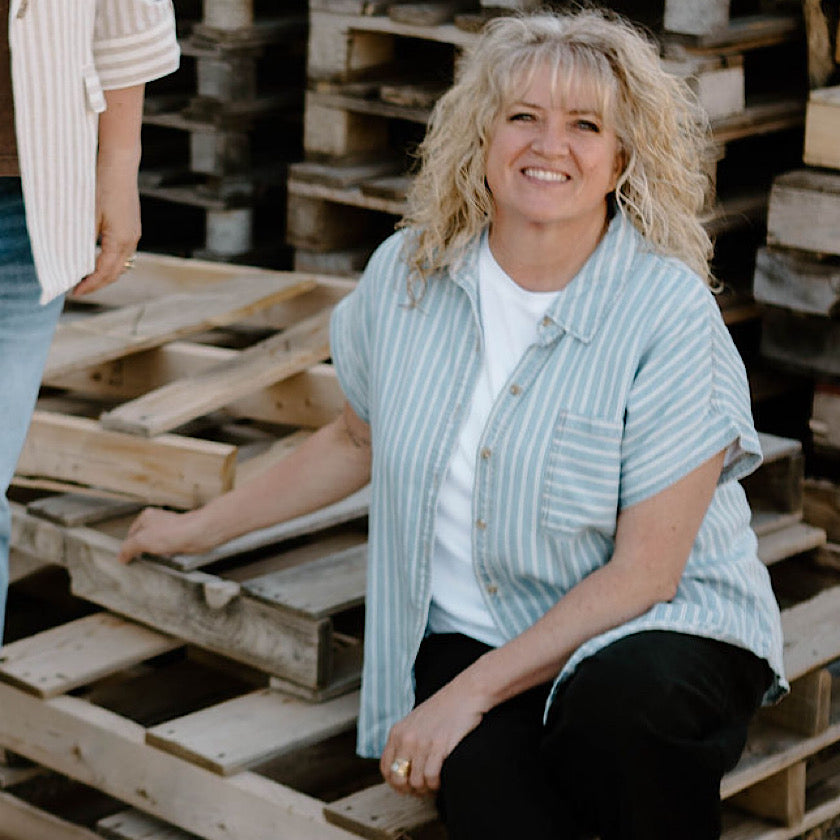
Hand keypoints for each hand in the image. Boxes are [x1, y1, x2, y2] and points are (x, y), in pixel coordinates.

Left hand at [71, 150, 140, 296]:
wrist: (120, 165)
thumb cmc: (102, 187)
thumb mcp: (87, 216)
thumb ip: (85, 241)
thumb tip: (77, 262)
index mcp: (120, 240)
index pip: (104, 272)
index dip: (89, 285)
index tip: (74, 293)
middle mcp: (131, 241)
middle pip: (115, 273)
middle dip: (98, 284)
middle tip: (79, 290)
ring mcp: (135, 235)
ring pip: (121, 265)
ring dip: (106, 275)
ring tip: (88, 279)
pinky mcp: (133, 228)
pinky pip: (124, 254)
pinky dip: (111, 263)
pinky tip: (99, 261)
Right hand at [118, 507, 210, 563]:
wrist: (198, 533)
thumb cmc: (172, 532)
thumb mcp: (142, 540)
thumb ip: (128, 548)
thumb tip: (121, 557)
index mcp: (147, 517)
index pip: (132, 533)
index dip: (129, 546)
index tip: (127, 558)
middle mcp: (158, 521)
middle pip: (145, 539)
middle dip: (143, 551)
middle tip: (140, 562)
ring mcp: (170, 529)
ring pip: (157, 545)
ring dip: (156, 554)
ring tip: (155, 561)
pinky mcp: (180, 538)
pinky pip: (169, 549)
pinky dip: (168, 555)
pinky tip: (168, 559)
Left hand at [379, 680, 487, 796]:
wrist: (465, 693)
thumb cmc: (444, 708)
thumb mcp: (415, 722)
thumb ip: (406, 741)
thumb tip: (402, 768)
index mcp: (397, 732)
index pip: (385, 768)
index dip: (394, 783)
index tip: (405, 788)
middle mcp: (406, 738)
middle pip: (398, 779)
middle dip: (410, 790)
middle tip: (422, 789)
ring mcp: (422, 742)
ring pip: (416, 782)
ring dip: (426, 788)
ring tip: (433, 784)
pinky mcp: (439, 746)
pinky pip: (431, 777)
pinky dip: (436, 784)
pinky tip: (441, 779)